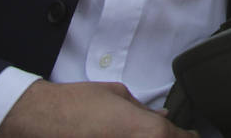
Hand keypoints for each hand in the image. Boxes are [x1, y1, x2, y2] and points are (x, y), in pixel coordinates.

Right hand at [0, 79, 196, 137]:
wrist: (40, 120)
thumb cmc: (79, 104)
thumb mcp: (118, 96)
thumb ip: (143, 110)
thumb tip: (162, 118)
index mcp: (149, 132)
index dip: (189, 137)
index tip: (190, 135)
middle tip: (174, 135)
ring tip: (140, 134)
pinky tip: (125, 137)